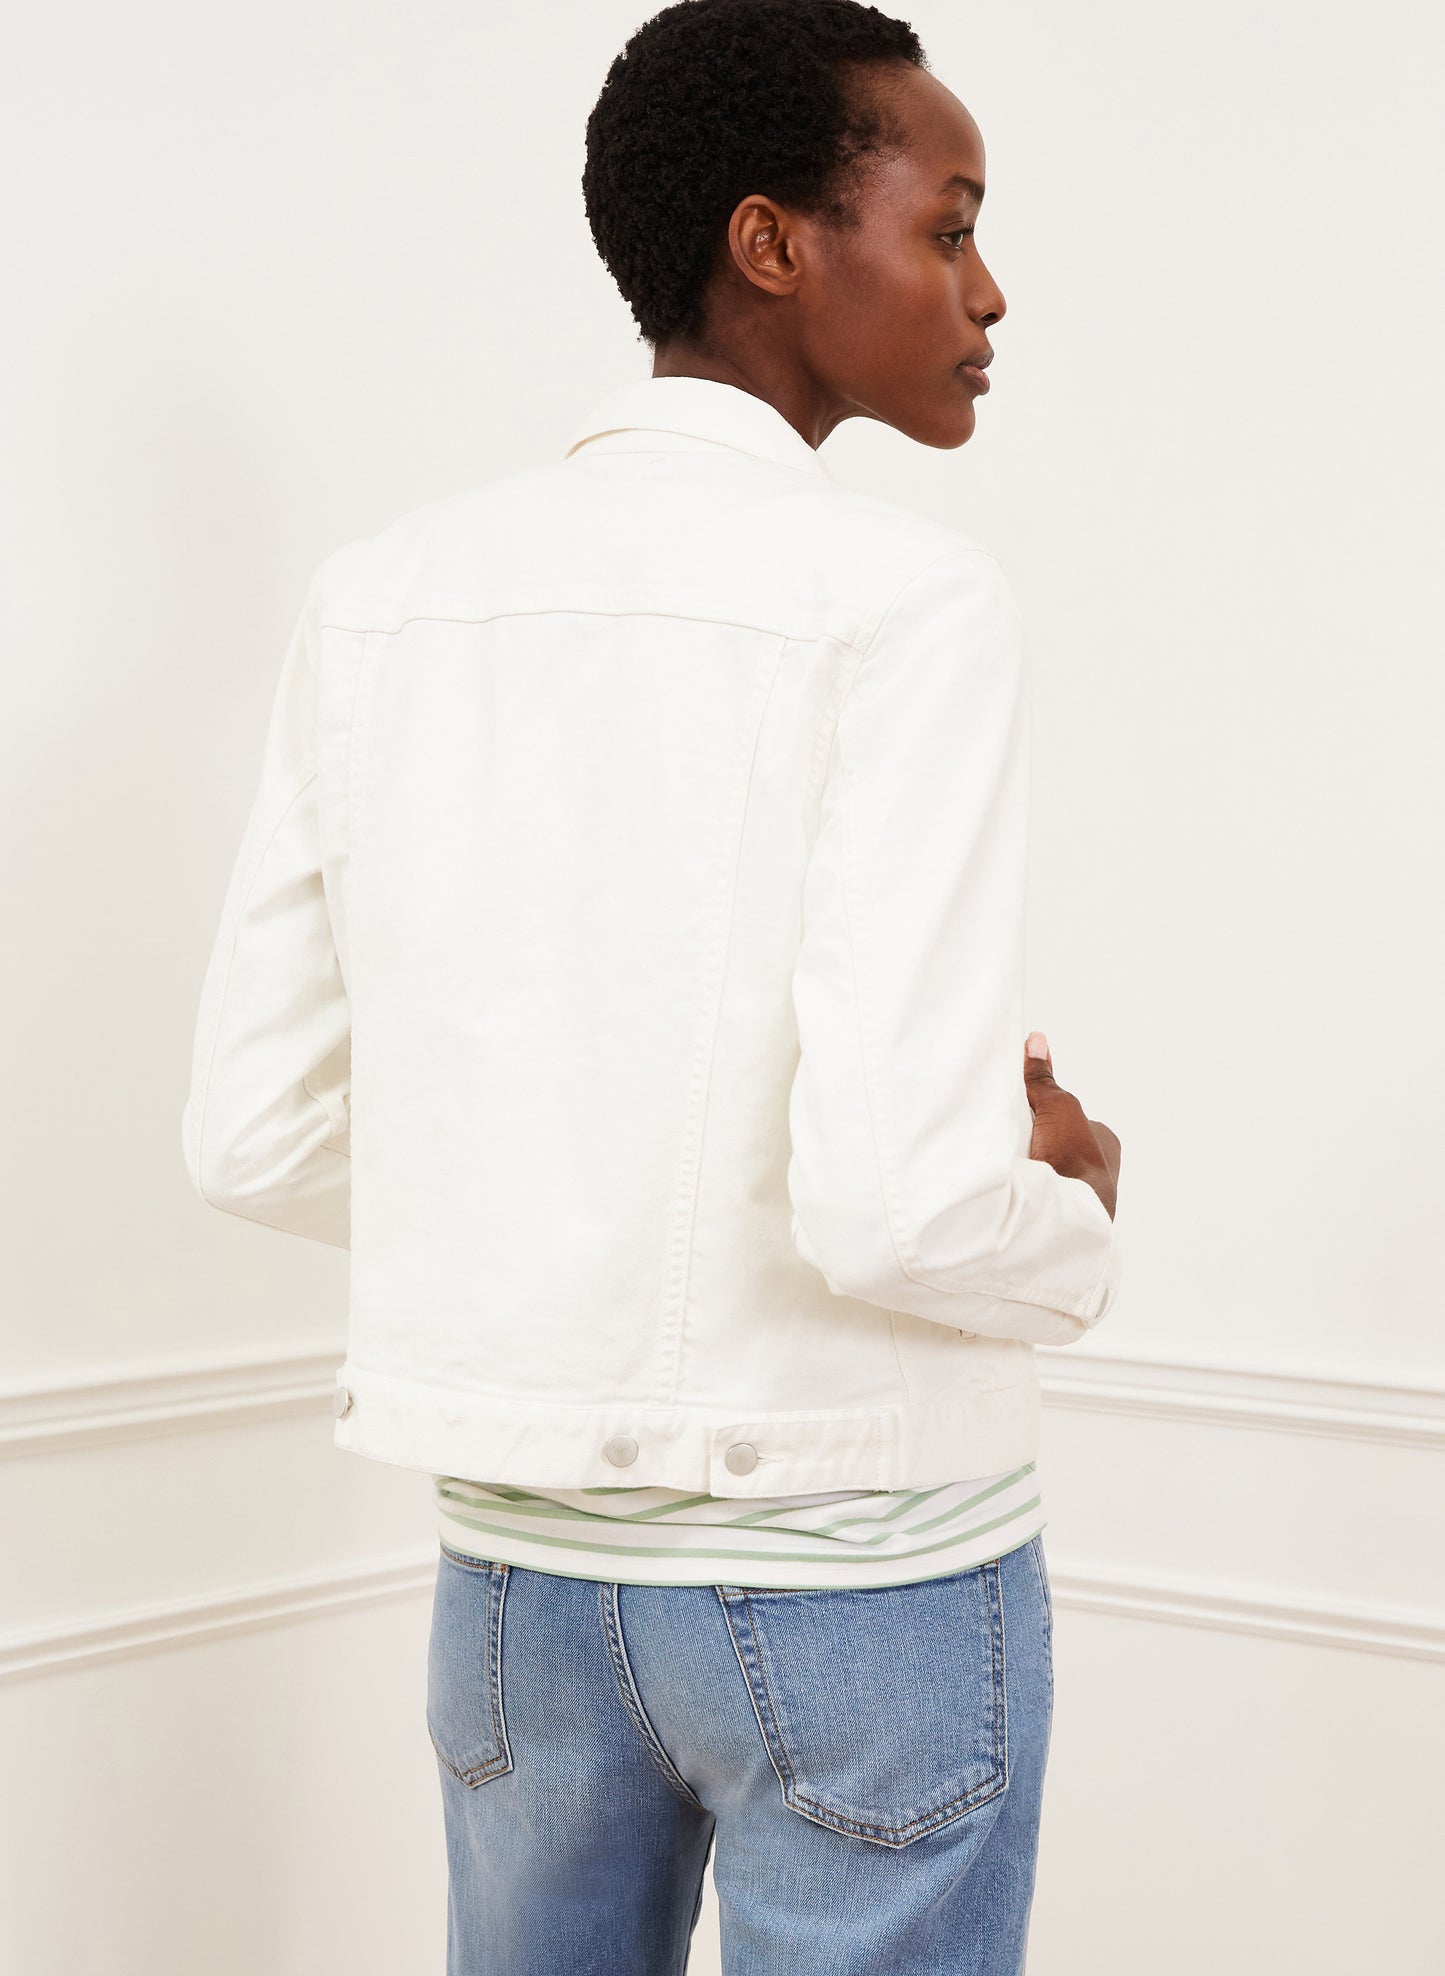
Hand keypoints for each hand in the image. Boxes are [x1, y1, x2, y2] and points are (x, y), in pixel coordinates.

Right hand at [1022, 1031, 1119, 1220]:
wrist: (1067, 1214)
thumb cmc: (1074, 1158)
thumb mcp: (1057, 1105)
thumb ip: (1044, 1079)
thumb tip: (1037, 1041)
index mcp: (1104, 1140)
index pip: (1065, 1115)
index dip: (1041, 1109)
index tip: (1021, 1108)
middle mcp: (1097, 1166)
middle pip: (1054, 1140)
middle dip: (1035, 1137)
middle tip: (1012, 1134)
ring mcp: (1080, 1192)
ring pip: (1046, 1166)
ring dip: (1029, 1162)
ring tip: (1008, 1156)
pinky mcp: (1060, 1212)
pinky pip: (1037, 1189)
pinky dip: (1023, 1183)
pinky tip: (1009, 1178)